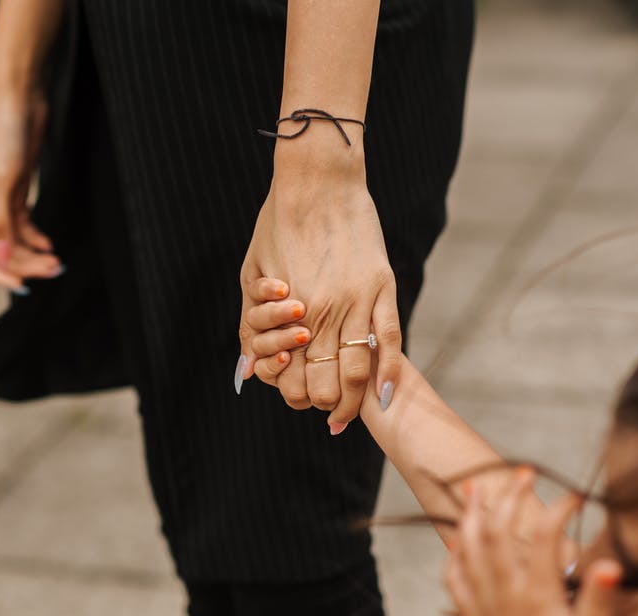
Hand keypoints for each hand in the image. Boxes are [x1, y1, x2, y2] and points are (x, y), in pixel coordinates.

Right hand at [0, 86, 61, 290]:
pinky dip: (36, 239)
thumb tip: (0, 259)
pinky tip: (50, 245)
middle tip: (53, 270)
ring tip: (58, 262)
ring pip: (11, 241)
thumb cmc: (4, 131)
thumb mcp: (4, 179)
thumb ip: (1, 222)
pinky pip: (22, 227)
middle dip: (23, 264)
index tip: (20, 283)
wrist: (20, 96)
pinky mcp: (14, 191)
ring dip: (33, 254)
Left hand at [237, 171, 400, 433]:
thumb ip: (253, 322)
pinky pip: (390, 339)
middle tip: (328, 413)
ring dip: (355, 400)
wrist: (316, 181)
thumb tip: (247, 368)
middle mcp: (323, 312)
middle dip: (326, 405)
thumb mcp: (251, 274)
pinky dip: (388, 373)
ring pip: (359, 369)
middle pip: (328, 382)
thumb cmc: (276, 224)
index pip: (295, 377)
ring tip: (351, 412)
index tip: (302, 402)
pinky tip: (384, 395)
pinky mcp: (383, 286)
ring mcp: (357, 300)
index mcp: (289, 312)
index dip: (297, 397)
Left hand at [445, 472, 621, 615]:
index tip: (575, 496)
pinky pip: (454, 579)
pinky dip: (454, 554)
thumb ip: (598, 601)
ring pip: (468, 548)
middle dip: (509, 498)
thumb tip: (611, 568)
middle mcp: (503, 594)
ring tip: (475, 486)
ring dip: (471, 515)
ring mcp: (483, 604)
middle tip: (525, 472)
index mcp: (536, 595)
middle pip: (497, 532)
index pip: (543, 537)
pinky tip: (457, 539)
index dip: (557, 510)